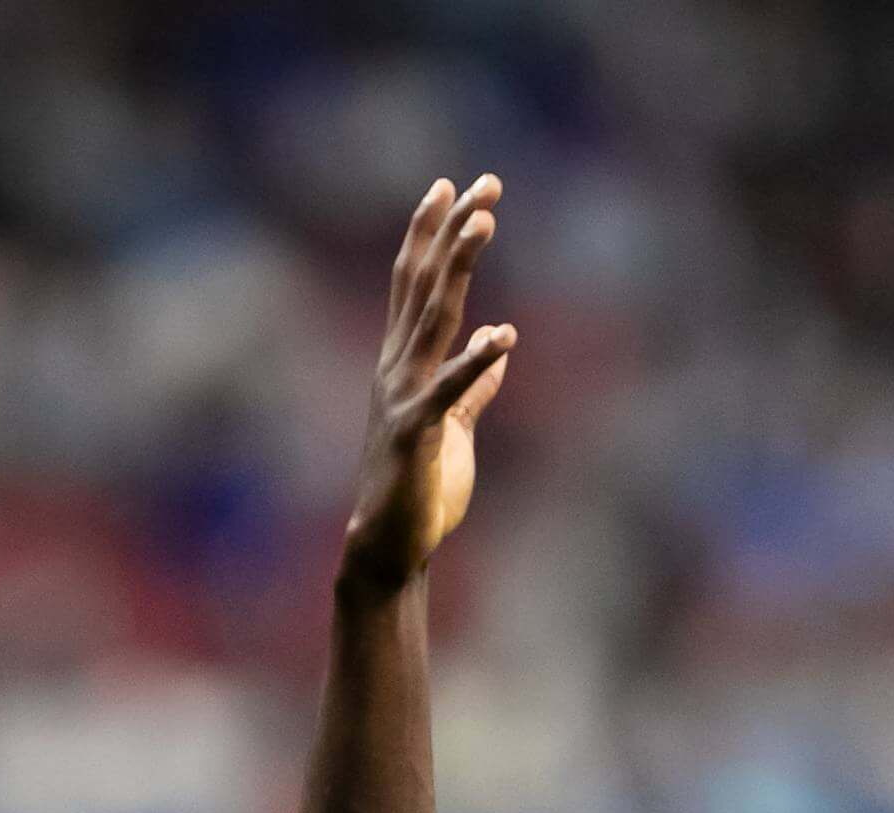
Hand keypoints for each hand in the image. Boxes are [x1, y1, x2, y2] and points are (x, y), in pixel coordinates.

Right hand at [340, 174, 514, 594]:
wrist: (388, 549)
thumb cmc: (419, 490)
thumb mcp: (453, 427)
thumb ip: (474, 387)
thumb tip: (497, 346)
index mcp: (402, 364)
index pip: (414, 284)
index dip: (431, 233)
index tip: (453, 186)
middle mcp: (395, 368)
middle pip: (424, 284)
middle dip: (452, 231)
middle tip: (482, 183)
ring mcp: (402, 397)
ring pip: (433, 319)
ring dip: (458, 268)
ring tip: (484, 223)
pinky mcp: (416, 434)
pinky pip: (450, 390)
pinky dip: (477, 362)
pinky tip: (505, 336)